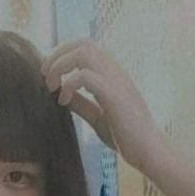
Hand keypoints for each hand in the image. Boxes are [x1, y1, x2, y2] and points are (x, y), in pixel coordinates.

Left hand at [41, 38, 163, 173]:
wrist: (148, 152)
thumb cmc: (126, 136)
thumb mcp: (97, 116)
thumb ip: (81, 103)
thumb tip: (61, 93)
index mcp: (112, 74)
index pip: (86, 46)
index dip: (63, 53)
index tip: (49, 75)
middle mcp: (115, 71)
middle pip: (82, 43)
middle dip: (57, 54)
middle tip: (45, 77)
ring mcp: (116, 81)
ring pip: (84, 52)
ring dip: (60, 65)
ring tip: (51, 86)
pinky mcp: (114, 96)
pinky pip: (86, 76)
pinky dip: (68, 84)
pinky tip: (63, 101)